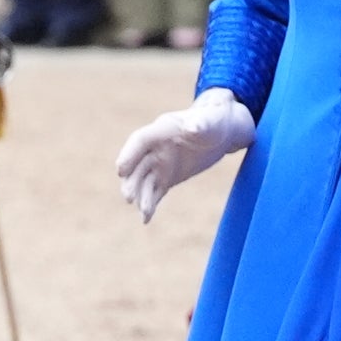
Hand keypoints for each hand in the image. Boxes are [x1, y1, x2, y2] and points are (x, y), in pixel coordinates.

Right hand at [112, 87, 254, 222]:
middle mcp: (155, 148)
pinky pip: (154, 193)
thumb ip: (201, 123)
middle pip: (137, 165)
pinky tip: (145, 220)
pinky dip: (150, 205)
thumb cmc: (214, 119)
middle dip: (131, 181)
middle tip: (128, 198)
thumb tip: (193, 128)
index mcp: (162, 129)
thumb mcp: (211, 120)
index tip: (120, 170)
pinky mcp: (166, 178)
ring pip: (144, 181)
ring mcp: (159, 164)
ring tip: (143, 212)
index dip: (129, 154)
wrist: (219, 132)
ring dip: (140, 196)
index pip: (140, 141)